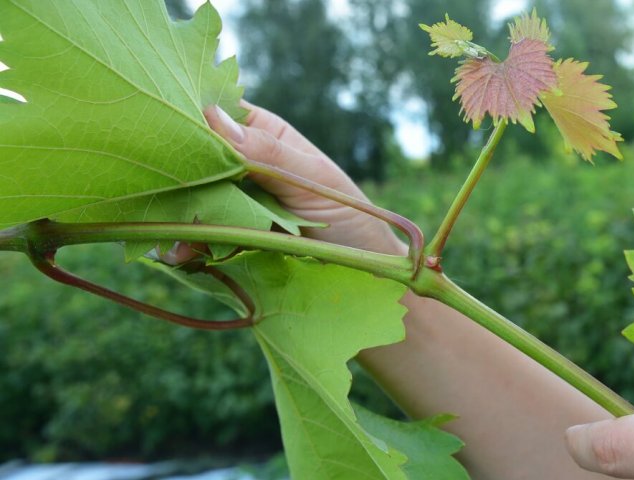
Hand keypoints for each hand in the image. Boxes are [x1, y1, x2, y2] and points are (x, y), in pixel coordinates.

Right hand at [163, 102, 405, 262]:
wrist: (366, 271)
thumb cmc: (350, 213)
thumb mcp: (312, 178)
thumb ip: (267, 152)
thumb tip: (212, 116)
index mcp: (261, 136)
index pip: (215, 114)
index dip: (187, 116)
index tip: (160, 126)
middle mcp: (240, 165)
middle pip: (193, 159)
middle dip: (172, 173)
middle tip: (152, 187)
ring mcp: (231, 201)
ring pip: (188, 199)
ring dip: (174, 214)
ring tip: (168, 237)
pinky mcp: (227, 237)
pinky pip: (197, 236)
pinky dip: (185, 245)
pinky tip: (177, 255)